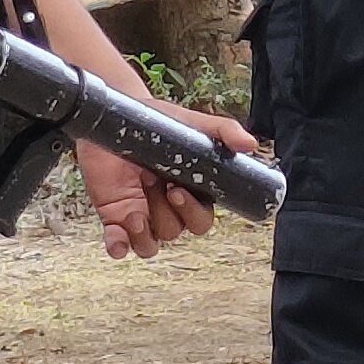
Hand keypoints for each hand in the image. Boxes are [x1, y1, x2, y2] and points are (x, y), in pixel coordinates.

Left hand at [82, 108, 261, 256]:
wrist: (116, 116)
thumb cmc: (157, 122)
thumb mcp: (192, 123)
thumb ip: (223, 131)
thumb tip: (250, 144)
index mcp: (189, 193)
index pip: (201, 219)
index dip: (192, 212)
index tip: (178, 189)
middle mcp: (165, 208)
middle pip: (176, 232)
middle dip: (167, 215)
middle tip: (155, 184)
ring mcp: (139, 214)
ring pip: (149, 246)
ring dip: (144, 236)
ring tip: (133, 213)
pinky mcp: (114, 217)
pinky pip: (118, 245)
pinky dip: (117, 247)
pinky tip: (118, 239)